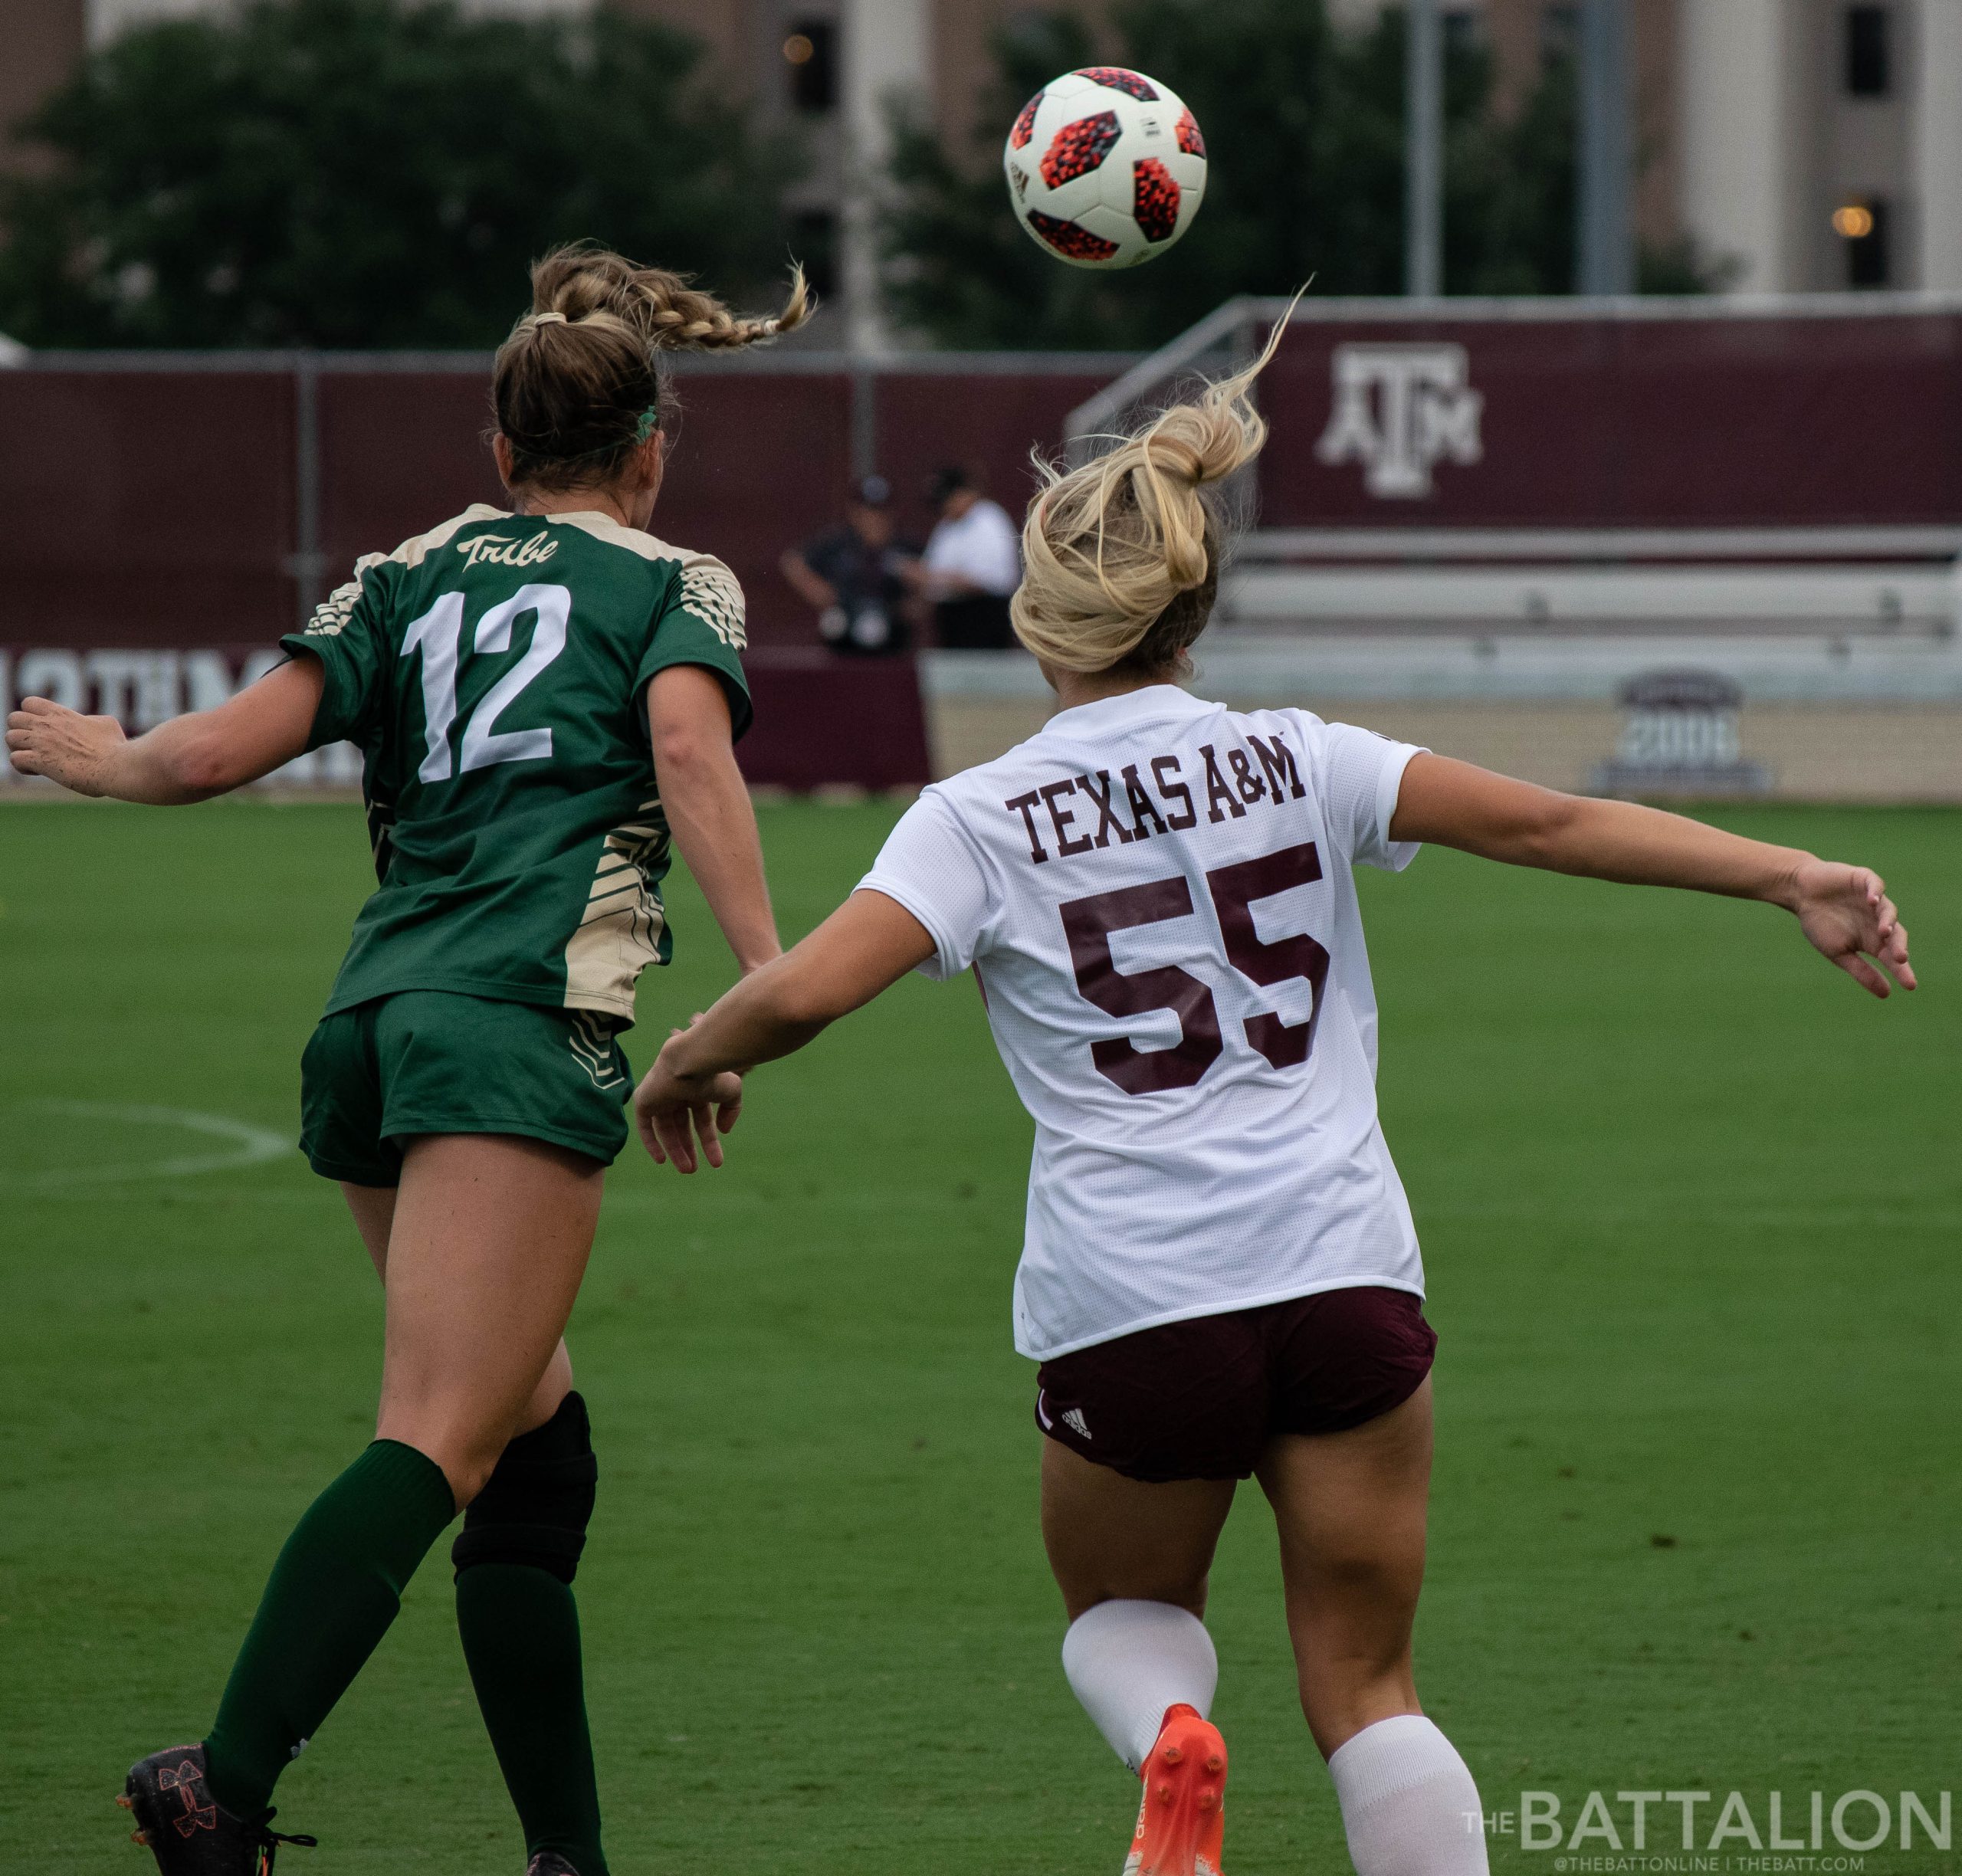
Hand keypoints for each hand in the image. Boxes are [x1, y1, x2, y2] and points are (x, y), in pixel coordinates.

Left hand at [6, 697, 125, 794]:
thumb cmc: (115, 748)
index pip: (29, 702)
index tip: (45, 728)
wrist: (116, 767)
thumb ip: (90, 720)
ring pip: (10, 738)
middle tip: (36, 745)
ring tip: (35, 758)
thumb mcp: (106, 724)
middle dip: (21, 731)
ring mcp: (41, 743)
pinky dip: (22, 766)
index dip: (31, 714)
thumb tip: (89, 722)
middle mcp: (47, 726)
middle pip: (13, 718)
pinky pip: (15, 760)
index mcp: (61, 715)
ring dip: (19, 748)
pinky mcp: (40, 762)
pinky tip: (37, 771)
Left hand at [631, 1031, 742, 1173]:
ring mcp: (660, 1096)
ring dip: (675, 1150)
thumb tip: (723, 1131)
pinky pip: (644, 1126)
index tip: (716, 1162)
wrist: (689, 1062)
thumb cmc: (713, 1074)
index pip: (701, 1119)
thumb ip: (730, 1111)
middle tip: (693, 1169)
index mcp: (697, 1089)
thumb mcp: (732, 1092)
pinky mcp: (644, 1100)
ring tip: (686, 1170)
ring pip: (665, 1129)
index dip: (708, 1141)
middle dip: (688, 1148)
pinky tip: (662, 1160)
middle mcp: (677, 1092)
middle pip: (681, 1127)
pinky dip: (651, 1143)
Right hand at [1787, 859, 1914, 996]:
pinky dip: (1876, 892)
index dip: (1901, 970)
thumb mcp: (1838, 952)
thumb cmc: (1818, 922)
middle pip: (1896, 935)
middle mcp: (1877, 921)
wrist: (1800, 892)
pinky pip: (1876, 886)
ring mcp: (1872, 900)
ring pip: (1889, 911)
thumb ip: (1861, 971)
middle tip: (1899, 959)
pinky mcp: (1865, 880)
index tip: (1910, 986)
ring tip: (1883, 933)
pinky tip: (1871, 901)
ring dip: (1887, 921)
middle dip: (1898, 947)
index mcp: (1872, 940)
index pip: (1891, 956)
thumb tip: (1886, 994)